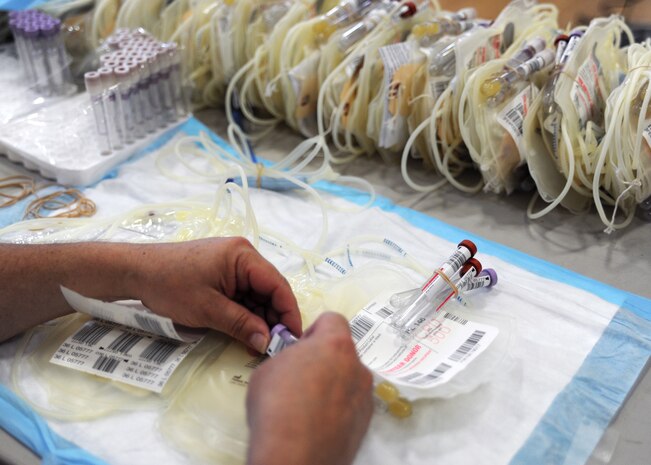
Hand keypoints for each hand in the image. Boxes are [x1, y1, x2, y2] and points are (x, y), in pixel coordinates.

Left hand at [131, 237, 300, 352]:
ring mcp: (232, 264)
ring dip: (259, 318)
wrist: (136, 271)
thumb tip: (266, 343)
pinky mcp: (223, 273)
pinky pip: (243, 294)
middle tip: (274, 346)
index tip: (292, 337)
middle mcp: (243, 256)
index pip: (278, 285)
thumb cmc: (170, 284)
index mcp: (243, 256)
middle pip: (270, 290)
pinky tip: (246, 332)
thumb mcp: (208, 309)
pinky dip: (246, 313)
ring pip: (257, 294)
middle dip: (273, 318)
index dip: (288, 312)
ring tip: (259, 344)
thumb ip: (241, 325)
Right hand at [246, 313, 373, 464]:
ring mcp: (365, 396)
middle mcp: (357, 367)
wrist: (293, 456)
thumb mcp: (268, 369)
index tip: (302, 348)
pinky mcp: (365, 422)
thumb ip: (291, 357)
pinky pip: (352, 404)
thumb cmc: (276, 408)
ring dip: (333, 384)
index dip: (315, 331)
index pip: (333, 319)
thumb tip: (297, 365)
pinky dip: (339, 408)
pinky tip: (318, 423)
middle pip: (343, 351)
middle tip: (301, 378)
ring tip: (308, 405)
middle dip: (325, 359)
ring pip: (349, 379)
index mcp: (335, 345)